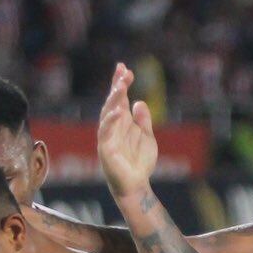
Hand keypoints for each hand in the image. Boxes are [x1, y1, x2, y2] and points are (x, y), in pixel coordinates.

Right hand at [97, 62, 157, 197]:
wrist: (137, 185)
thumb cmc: (140, 162)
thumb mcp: (147, 137)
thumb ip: (143, 120)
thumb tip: (139, 101)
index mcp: (121, 122)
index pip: (118, 99)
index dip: (120, 83)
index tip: (124, 68)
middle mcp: (112, 127)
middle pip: (112, 102)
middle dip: (117, 87)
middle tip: (124, 73)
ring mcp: (107, 137)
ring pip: (107, 114)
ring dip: (113, 100)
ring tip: (121, 86)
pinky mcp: (105, 149)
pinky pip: (106, 132)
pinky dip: (111, 121)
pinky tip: (118, 111)